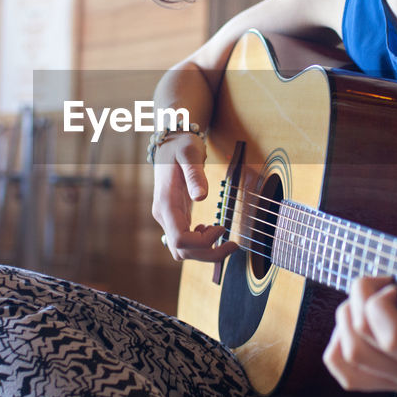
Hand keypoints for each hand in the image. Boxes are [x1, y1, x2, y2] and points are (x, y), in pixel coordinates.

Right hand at [150, 133, 235, 262]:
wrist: (171, 142)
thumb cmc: (181, 145)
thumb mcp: (190, 153)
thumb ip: (195, 174)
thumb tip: (201, 197)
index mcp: (166, 203)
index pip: (180, 239)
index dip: (202, 242)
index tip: (222, 227)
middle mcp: (163, 215)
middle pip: (181, 251)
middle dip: (209, 254)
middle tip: (234, 244)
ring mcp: (167, 218)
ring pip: (182, 251)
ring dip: (204, 251)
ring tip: (224, 235)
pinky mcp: (173, 217)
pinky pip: (184, 241)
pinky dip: (199, 243)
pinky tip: (211, 228)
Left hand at [322, 196, 396, 391]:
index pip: (392, 337)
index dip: (380, 303)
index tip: (394, 284)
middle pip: (362, 338)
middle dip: (360, 299)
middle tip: (382, 285)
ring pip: (349, 352)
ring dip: (348, 317)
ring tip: (371, 303)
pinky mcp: (383, 385)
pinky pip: (343, 371)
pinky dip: (339, 343)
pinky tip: (360, 325)